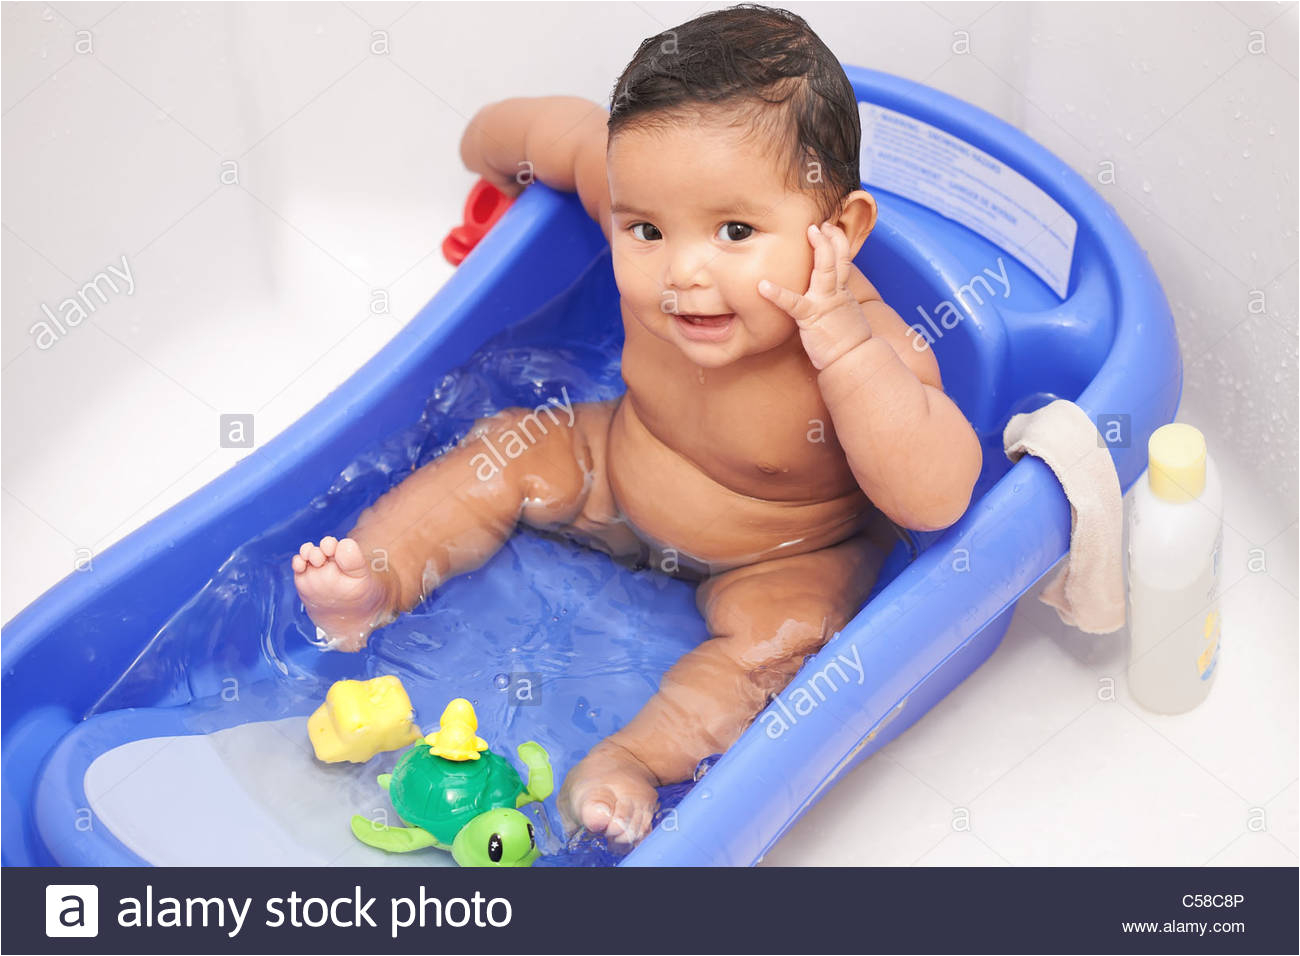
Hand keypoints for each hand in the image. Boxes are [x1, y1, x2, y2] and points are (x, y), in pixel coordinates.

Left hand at [758, 221, 872, 369]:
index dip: (838, 242)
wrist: (854, 358)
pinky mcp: (811, 317)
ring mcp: (824, 302)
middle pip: (837, 258)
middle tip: (820, 224)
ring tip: (810, 231)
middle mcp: (835, 292)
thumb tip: (826, 296)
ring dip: (820, 249)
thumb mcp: (843, 314)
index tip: (830, 227)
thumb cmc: (845, 340)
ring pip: (826, 269)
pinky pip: (793, 303)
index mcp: (841, 292)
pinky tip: (763, 286)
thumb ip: (834, 301)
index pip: (843, 260)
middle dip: (830, 237)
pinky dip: (778, 294)